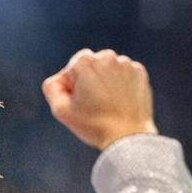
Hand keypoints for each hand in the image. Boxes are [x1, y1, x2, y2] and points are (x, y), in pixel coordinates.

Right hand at [42, 49, 158, 149]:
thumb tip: (60, 78)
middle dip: (88, 80)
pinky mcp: (140, 72)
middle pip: (90, 66)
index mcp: (85, 62)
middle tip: (92, 103)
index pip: (71, 68)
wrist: (128, 135)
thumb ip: (51, 87)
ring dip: (104, 82)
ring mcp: (126, 64)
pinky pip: (123, 74)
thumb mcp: (60, 109)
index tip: (78, 101)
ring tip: (107, 104)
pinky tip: (119, 102)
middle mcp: (107, 57)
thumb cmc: (92, 124)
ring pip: (108, 70)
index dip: (71, 85)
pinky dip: (120, 85)